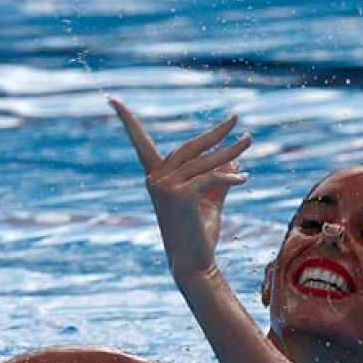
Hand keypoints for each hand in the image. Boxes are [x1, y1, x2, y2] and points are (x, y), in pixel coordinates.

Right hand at [111, 99, 250, 280]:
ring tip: (249, 140)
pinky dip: (229, 175)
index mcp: (156, 177)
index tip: (113, 100)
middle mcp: (155, 179)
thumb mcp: (210, 198)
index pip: (139, 142)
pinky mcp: (180, 195)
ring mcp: (165, 186)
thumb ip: (218, 175)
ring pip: (204, 162)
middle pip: (189, 146)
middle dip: (215, 133)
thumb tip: (234, 153)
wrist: (196, 262)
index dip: (127, 121)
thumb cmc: (199, 232)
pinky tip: (244, 177)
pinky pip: (210, 177)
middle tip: (236, 119)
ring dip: (230, 151)